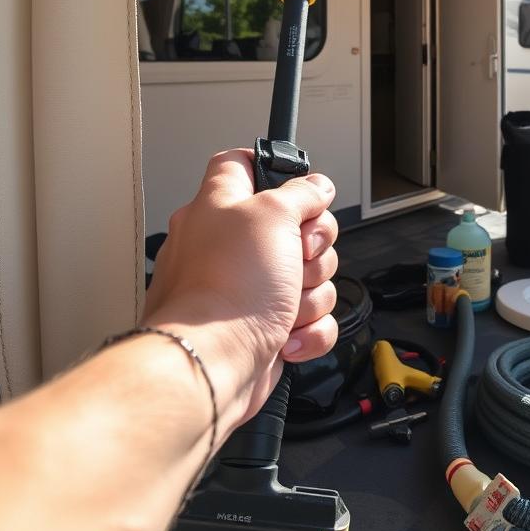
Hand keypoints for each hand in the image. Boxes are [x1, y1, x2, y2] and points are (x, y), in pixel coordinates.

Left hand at [142, 149, 338, 431]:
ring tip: (284, 303)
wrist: (212, 365)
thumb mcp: (272, 214)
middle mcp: (229, 246)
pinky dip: (307, 330)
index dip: (275, 168)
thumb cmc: (225, 290)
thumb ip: (301, 193)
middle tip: (298, 254)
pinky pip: (309, 321)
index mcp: (219, 207)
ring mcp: (246, 289)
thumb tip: (317, 186)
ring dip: (311, 293)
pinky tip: (286, 334)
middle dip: (313, 246)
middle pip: (296, 226)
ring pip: (309, 277)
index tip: (298, 188)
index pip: (243, 165)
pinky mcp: (264, 328)